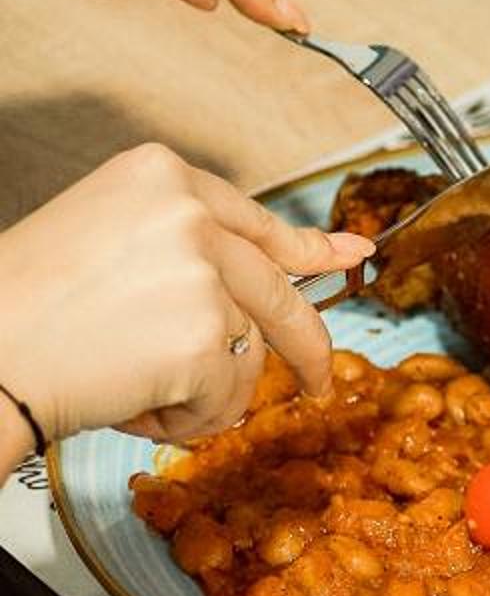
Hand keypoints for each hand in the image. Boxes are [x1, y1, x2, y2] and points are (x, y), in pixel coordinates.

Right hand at [0, 144, 370, 447]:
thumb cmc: (17, 309)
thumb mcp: (104, 243)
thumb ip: (186, 249)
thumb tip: (280, 267)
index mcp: (159, 178)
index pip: (256, 221)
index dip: (307, 250)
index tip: (349, 255)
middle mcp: (189, 214)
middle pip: (276, 289)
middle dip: (304, 345)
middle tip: (318, 380)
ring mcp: (203, 271)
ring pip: (247, 352)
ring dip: (197, 390)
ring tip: (126, 385)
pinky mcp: (205, 335)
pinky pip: (226, 396)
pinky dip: (183, 418)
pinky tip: (129, 404)